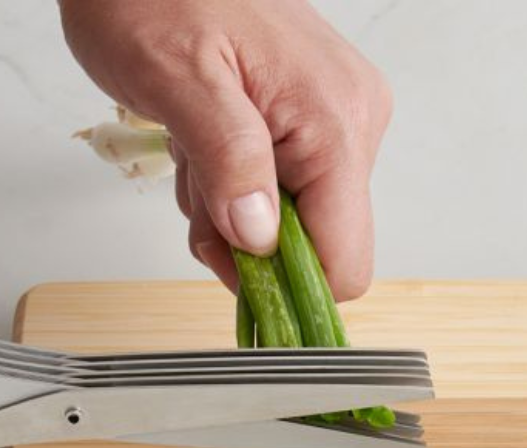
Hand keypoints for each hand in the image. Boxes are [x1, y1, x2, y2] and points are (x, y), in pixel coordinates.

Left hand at [60, 0, 391, 297]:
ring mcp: (327, 123)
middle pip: (309, 249)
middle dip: (239, 240)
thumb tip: (262, 237)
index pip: (345, 260)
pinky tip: (199, 141)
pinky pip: (267, 193)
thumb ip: (227, 160)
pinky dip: (221, 186)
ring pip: (281, 227)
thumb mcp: (178, 79)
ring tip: (192, 146)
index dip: (289, 288)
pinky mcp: (301, 122)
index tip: (234, 273)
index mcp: (334, 120)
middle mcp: (347, 123)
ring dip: (220, 208)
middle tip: (194, 183)